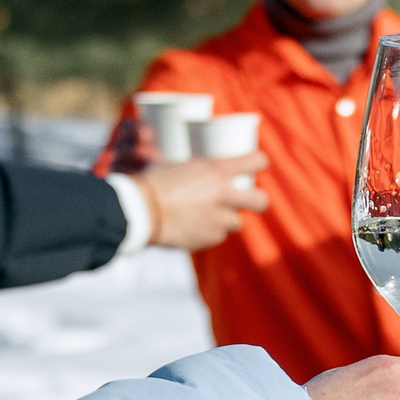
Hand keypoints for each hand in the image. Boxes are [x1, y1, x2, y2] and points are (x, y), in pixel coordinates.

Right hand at [134, 152, 269, 250]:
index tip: (254, 165)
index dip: (257, 163)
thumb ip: (194, 170)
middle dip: (256, 200)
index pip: (258, 161)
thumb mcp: (176, 164)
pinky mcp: (209, 238)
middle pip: (261, 201)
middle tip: (247, 200)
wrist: (139, 211)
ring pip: (236, 222)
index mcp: (218, 170)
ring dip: (225, 219)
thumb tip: (191, 165)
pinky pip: (217, 236)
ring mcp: (219, 219)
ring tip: (207, 216)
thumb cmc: (152, 182)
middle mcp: (225, 194)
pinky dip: (209, 232)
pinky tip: (194, 227)